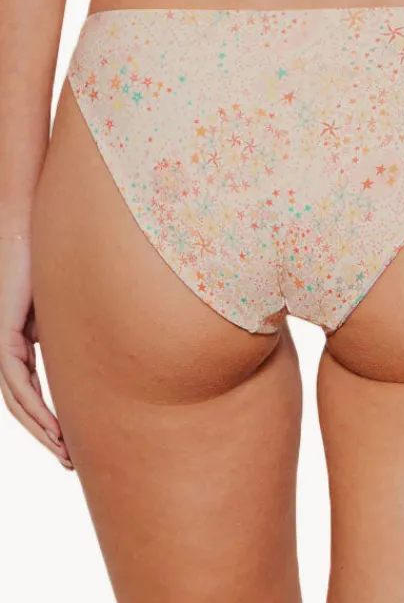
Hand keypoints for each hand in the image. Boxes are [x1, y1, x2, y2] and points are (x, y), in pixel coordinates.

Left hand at [0, 235, 72, 468]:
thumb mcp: (70, 303)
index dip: (50, 417)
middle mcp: (7, 344)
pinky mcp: (3, 335)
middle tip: (69, 463)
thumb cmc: (57, 254)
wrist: (32, 226)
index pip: (33, 388)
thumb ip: (74, 328)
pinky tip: (53, 427)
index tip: (72, 440)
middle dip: (46, 435)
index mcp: (22, 337)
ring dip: (41, 431)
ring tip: (64, 454)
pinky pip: (17, 383)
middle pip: (23, 403)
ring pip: (17, 401)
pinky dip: (34, 409)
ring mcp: (2, 341)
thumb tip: (106, 348)